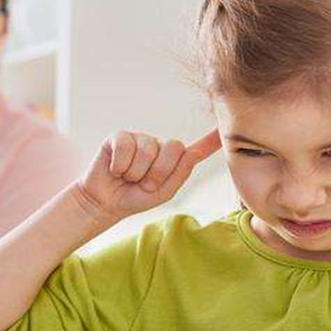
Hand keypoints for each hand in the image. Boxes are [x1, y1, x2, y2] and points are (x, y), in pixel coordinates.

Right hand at [74, 129, 220, 227]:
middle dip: (159, 172)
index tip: (225, 128)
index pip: (197, 149)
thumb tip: (192, 152)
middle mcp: (159, 145)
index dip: (212, 140)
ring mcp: (140, 138)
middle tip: (144, 183)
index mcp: (174, 161)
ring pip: (148, 150)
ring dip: (136, 172)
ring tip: (128, 177)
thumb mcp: (163, 192)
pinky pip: (126, 146)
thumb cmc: (135, 197)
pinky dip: (120, 165)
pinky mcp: (120, 137)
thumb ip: (180, 174)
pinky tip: (115, 169)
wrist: (105, 203)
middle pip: (174, 147)